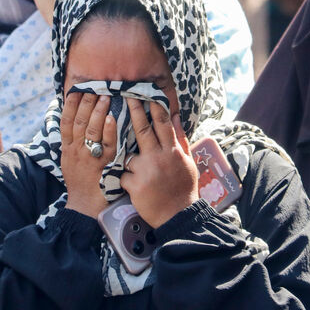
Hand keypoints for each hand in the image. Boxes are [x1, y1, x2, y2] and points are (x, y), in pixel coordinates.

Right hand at [60, 93, 116, 217]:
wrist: (84, 207)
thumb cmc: (80, 183)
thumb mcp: (70, 161)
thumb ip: (73, 143)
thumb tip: (75, 124)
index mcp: (67, 148)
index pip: (66, 121)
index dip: (70, 104)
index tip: (76, 89)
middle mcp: (75, 150)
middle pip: (78, 121)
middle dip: (85, 102)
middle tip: (94, 86)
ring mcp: (88, 156)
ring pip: (90, 129)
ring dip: (97, 110)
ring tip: (104, 95)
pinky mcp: (102, 164)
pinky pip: (105, 144)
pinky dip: (107, 130)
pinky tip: (111, 118)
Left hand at [119, 99, 198, 227]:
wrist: (177, 216)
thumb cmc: (184, 188)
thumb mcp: (187, 161)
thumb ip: (180, 138)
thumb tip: (176, 117)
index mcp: (173, 151)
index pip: (163, 123)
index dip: (154, 107)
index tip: (146, 93)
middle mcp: (159, 157)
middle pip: (143, 129)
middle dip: (133, 111)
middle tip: (124, 96)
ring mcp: (145, 170)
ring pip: (128, 154)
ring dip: (128, 159)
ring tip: (132, 167)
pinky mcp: (134, 184)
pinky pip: (122, 174)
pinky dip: (124, 179)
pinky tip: (130, 186)